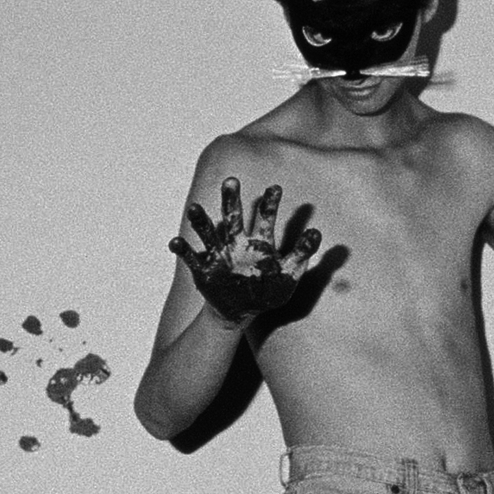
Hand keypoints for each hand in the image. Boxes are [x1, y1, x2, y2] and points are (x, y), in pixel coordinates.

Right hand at [168, 178, 321, 325]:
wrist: (240, 312)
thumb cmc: (266, 291)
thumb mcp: (288, 276)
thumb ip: (302, 254)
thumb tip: (318, 232)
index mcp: (259, 243)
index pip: (265, 218)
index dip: (270, 203)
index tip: (276, 187)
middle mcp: (237, 243)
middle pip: (233, 216)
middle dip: (231, 200)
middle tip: (232, 181)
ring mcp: (219, 255)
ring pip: (208, 232)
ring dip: (201, 221)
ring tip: (194, 209)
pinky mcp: (203, 270)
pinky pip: (191, 257)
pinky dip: (183, 250)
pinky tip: (175, 243)